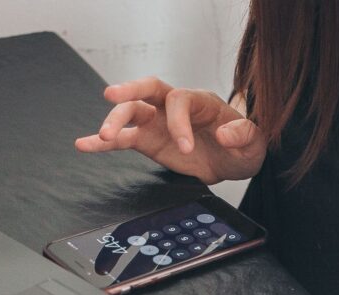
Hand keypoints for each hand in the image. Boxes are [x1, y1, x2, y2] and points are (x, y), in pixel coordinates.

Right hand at [75, 77, 266, 183]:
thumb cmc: (244, 145)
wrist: (235, 160)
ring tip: (101, 136)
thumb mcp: (254, 142)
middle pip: (147, 90)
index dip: (178, 122)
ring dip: (114, 121)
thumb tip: (224, 133)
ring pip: (131, 113)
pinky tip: (84, 145)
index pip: (179, 100)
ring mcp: (159, 123)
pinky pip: (123, 139)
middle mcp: (174, 107)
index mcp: (200, 101)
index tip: (185, 147)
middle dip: (129, 91)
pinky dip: (103, 143)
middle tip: (112, 97)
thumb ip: (243, 135)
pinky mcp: (149, 141)